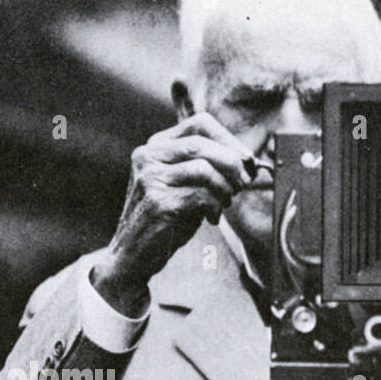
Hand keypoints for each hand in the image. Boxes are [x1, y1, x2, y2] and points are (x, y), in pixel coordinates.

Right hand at [96, 111, 257, 313]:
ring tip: (224, 203)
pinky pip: (201, 195)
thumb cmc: (164, 221)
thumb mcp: (184, 185)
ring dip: (225, 188)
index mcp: (154, 147)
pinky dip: (215, 206)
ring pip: (204, 169)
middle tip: (244, 182)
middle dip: (232, 163)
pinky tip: (211, 218)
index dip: (228, 139)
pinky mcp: (157, 202)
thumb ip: (207, 167)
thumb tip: (248, 161)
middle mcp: (147, 157)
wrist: (132, 256)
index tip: (245, 161)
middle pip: (202, 144)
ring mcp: (150, 179)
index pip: (199, 123)